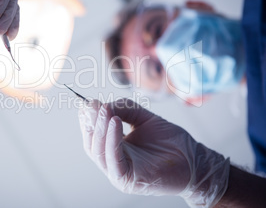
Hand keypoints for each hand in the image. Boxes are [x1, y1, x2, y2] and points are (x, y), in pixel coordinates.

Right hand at [78, 99, 229, 206]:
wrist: (194, 159)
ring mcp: (119, 173)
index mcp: (115, 149)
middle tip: (93, 104)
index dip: (88, 118)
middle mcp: (113, 162)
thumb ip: (125, 109)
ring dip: (99, 129)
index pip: (93, 135)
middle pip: (92, 143)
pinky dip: (111, 140)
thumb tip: (104, 104)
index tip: (88, 101)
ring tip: (104, 109)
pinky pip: (114, 160)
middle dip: (91, 122)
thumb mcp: (145, 119)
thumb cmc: (171, 142)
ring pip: (99, 152)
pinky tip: (114, 122)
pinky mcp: (128, 180)